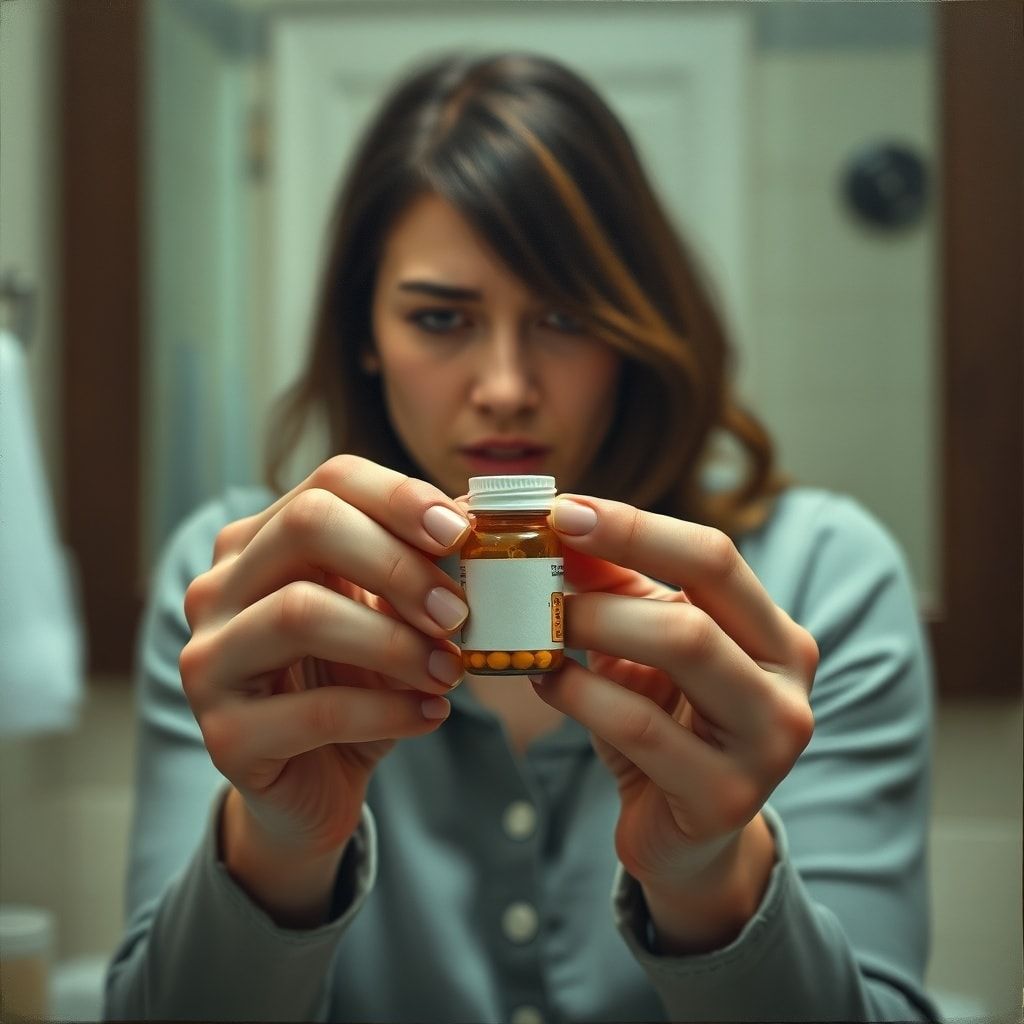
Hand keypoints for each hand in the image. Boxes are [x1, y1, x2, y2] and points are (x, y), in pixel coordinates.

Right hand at [179, 456, 470, 919]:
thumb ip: (414, 564)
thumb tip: (470, 514)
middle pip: (306, 525)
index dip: (400, 496)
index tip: (463, 534)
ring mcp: (209, 660)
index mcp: (259, 543)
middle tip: (458, 612)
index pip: (329, 481)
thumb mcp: (387, 614)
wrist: (314, 780)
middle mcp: (219, 588)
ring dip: (396, 642)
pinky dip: (389, 711)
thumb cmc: (354, 684)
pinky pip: (315, 710)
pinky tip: (431, 714)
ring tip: (450, 670)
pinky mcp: (225, 736)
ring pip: (301, 613)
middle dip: (398, 564)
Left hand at [533, 494, 817, 951]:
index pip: (713, 557)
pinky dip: (580, 693)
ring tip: (539, 629)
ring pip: (679, 651)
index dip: (635, 528)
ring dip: (592, 630)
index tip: (563, 510)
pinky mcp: (725, 797)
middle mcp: (787, 684)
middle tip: (537, 581)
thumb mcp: (646, 646)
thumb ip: (617, 587)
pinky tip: (545, 679)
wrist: (685, 833)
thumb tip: (559, 522)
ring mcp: (766, 745)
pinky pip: (639, 726)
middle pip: (699, 604)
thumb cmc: (665, 723)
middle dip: (604, 587)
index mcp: (775, 635)